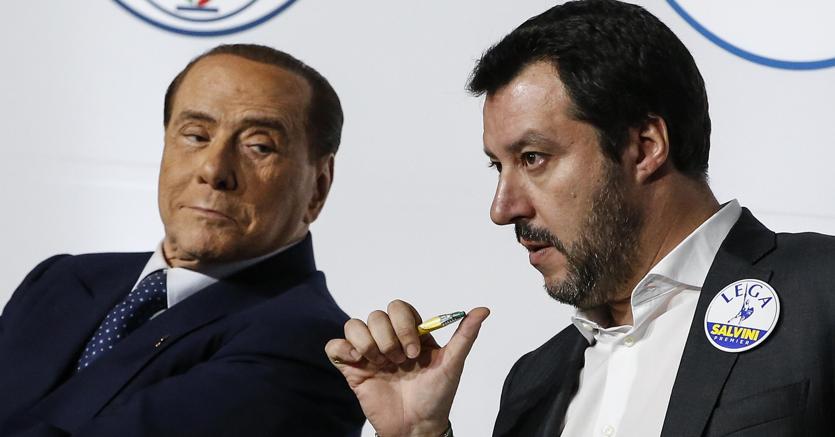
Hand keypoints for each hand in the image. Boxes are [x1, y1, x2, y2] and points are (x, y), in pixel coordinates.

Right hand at [325, 300, 489, 436]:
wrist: (417, 428)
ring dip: (368, 345)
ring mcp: (368, 353)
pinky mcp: (352, 368)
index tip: (415, 352)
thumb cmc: (436, 396)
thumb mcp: (453, 364)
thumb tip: (484, 309)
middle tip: (401, 363)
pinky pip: (334, 346)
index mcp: (410, 333)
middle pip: (376, 316)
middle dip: (388, 339)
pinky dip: (342, 349)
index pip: (399, 308)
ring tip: (383, 367)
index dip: (403, 325)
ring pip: (354, 325)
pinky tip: (359, 363)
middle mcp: (388, 339)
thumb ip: (465, 335)